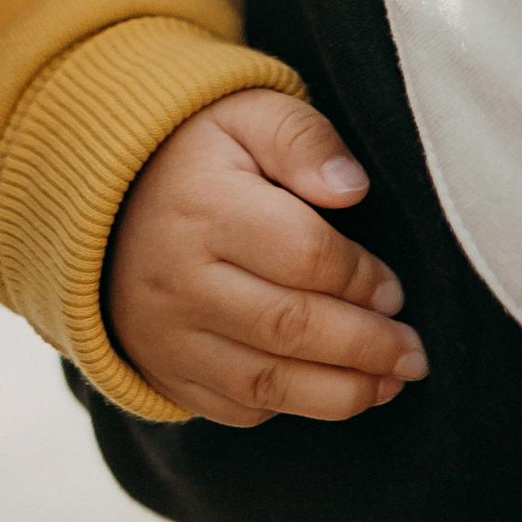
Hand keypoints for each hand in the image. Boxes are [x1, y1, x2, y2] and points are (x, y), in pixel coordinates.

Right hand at [106, 90, 427, 426]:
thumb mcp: (250, 114)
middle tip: (414, 353)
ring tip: (389, 384)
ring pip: (264, 383)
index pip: (303, 256)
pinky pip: (234, 408)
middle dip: (365, 347)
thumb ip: (304, 140)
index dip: (361, 278)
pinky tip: (332, 392)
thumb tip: (352, 189)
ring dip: (339, 393)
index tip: (396, 290)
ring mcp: (166, 335)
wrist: (108, 201)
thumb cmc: (202, 152)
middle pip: (289, 328)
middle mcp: (179, 281)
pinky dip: (290, 407)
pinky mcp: (163, 371)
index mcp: (205, 209)